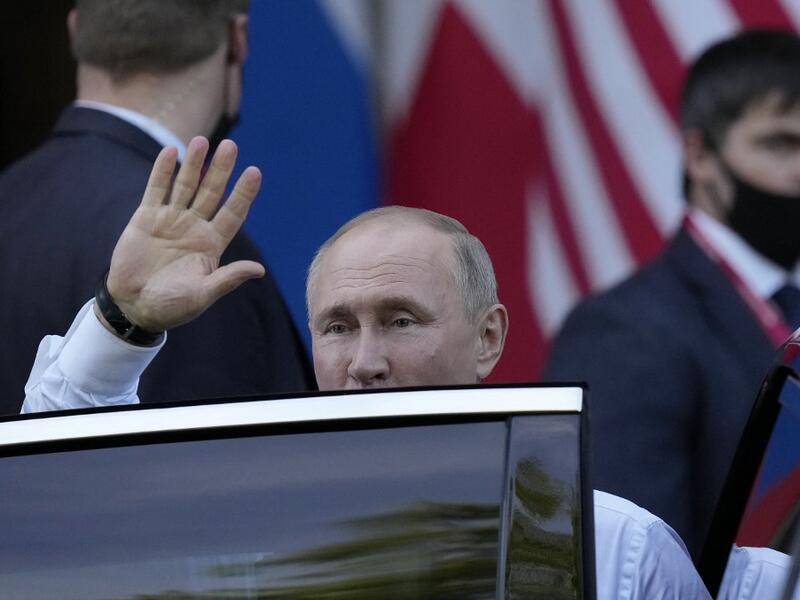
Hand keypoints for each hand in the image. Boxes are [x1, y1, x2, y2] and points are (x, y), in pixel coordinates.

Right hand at [105, 137, 264, 331]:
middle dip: (221, 170)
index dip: (243, 193)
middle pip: (212, 193)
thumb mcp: (203, 294)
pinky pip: (156, 190)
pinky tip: (171, 152)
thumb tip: (259, 270)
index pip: (233, 213)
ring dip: (194, 164)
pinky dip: (162, 171)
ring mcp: (171, 220)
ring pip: (185, 186)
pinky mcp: (146, 218)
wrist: (134, 307)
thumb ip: (228, 279)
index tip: (255, 172)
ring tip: (202, 141)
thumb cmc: (172, 306)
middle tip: (231, 145)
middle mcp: (195, 227)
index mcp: (212, 244)